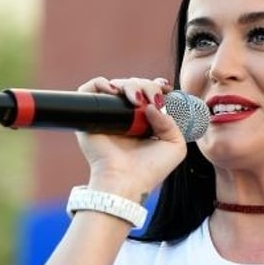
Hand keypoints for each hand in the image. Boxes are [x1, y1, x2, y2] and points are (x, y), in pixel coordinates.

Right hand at [75, 76, 187, 199]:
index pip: (147, 93)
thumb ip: (171, 122)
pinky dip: (100, 83)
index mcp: (143, 122)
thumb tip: (151, 105)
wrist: (126, 181)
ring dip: (130, 85)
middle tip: (152, 100)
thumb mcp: (174, 146)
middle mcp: (125, 117)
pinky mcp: (89, 117)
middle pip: (135, 85)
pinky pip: (89, 89)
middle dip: (147, 86)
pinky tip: (114, 91)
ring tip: (136, 100)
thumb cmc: (150, 169)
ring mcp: (107, 116)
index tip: (165, 88)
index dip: (156, 85)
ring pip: (116, 85)